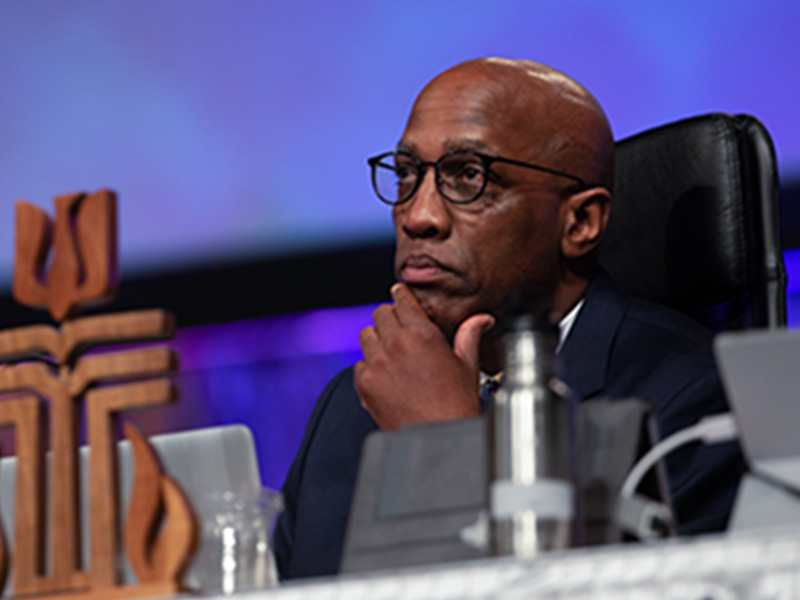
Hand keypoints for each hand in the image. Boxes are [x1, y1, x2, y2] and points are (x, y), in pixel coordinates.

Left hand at [354, 283, 494, 429]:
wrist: (437, 435)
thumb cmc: (455, 404)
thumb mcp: (467, 364)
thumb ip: (470, 334)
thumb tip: (481, 319)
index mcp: (421, 333)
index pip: (402, 299)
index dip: (402, 296)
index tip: (401, 296)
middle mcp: (395, 344)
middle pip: (381, 313)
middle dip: (390, 318)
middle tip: (400, 330)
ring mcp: (377, 363)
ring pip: (366, 335)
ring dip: (377, 339)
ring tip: (393, 354)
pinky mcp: (365, 383)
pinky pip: (359, 363)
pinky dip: (369, 366)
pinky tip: (386, 375)